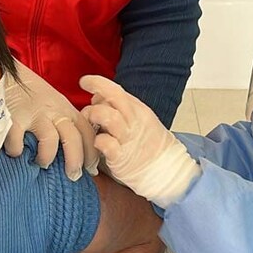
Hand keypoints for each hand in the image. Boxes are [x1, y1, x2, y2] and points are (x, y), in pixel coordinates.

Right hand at [3, 60, 99, 180]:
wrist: (2, 70)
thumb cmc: (28, 91)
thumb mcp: (51, 102)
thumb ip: (61, 120)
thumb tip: (71, 151)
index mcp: (64, 108)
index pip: (86, 131)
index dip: (92, 151)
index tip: (91, 169)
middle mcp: (53, 110)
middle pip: (73, 138)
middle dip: (75, 161)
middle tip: (72, 176)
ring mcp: (33, 113)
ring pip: (51, 141)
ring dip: (47, 157)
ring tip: (41, 164)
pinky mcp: (13, 117)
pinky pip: (18, 141)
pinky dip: (16, 150)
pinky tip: (15, 152)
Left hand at [79, 75, 199, 208]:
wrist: (167, 170)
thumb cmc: (148, 145)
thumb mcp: (138, 120)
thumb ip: (119, 108)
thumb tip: (96, 96)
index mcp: (137, 110)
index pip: (116, 90)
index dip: (98, 83)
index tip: (84, 82)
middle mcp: (133, 121)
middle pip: (115, 97)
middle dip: (96, 90)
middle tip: (85, 99)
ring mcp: (128, 139)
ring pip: (109, 117)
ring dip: (94, 115)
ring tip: (90, 123)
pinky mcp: (121, 158)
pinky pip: (107, 144)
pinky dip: (98, 141)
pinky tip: (97, 143)